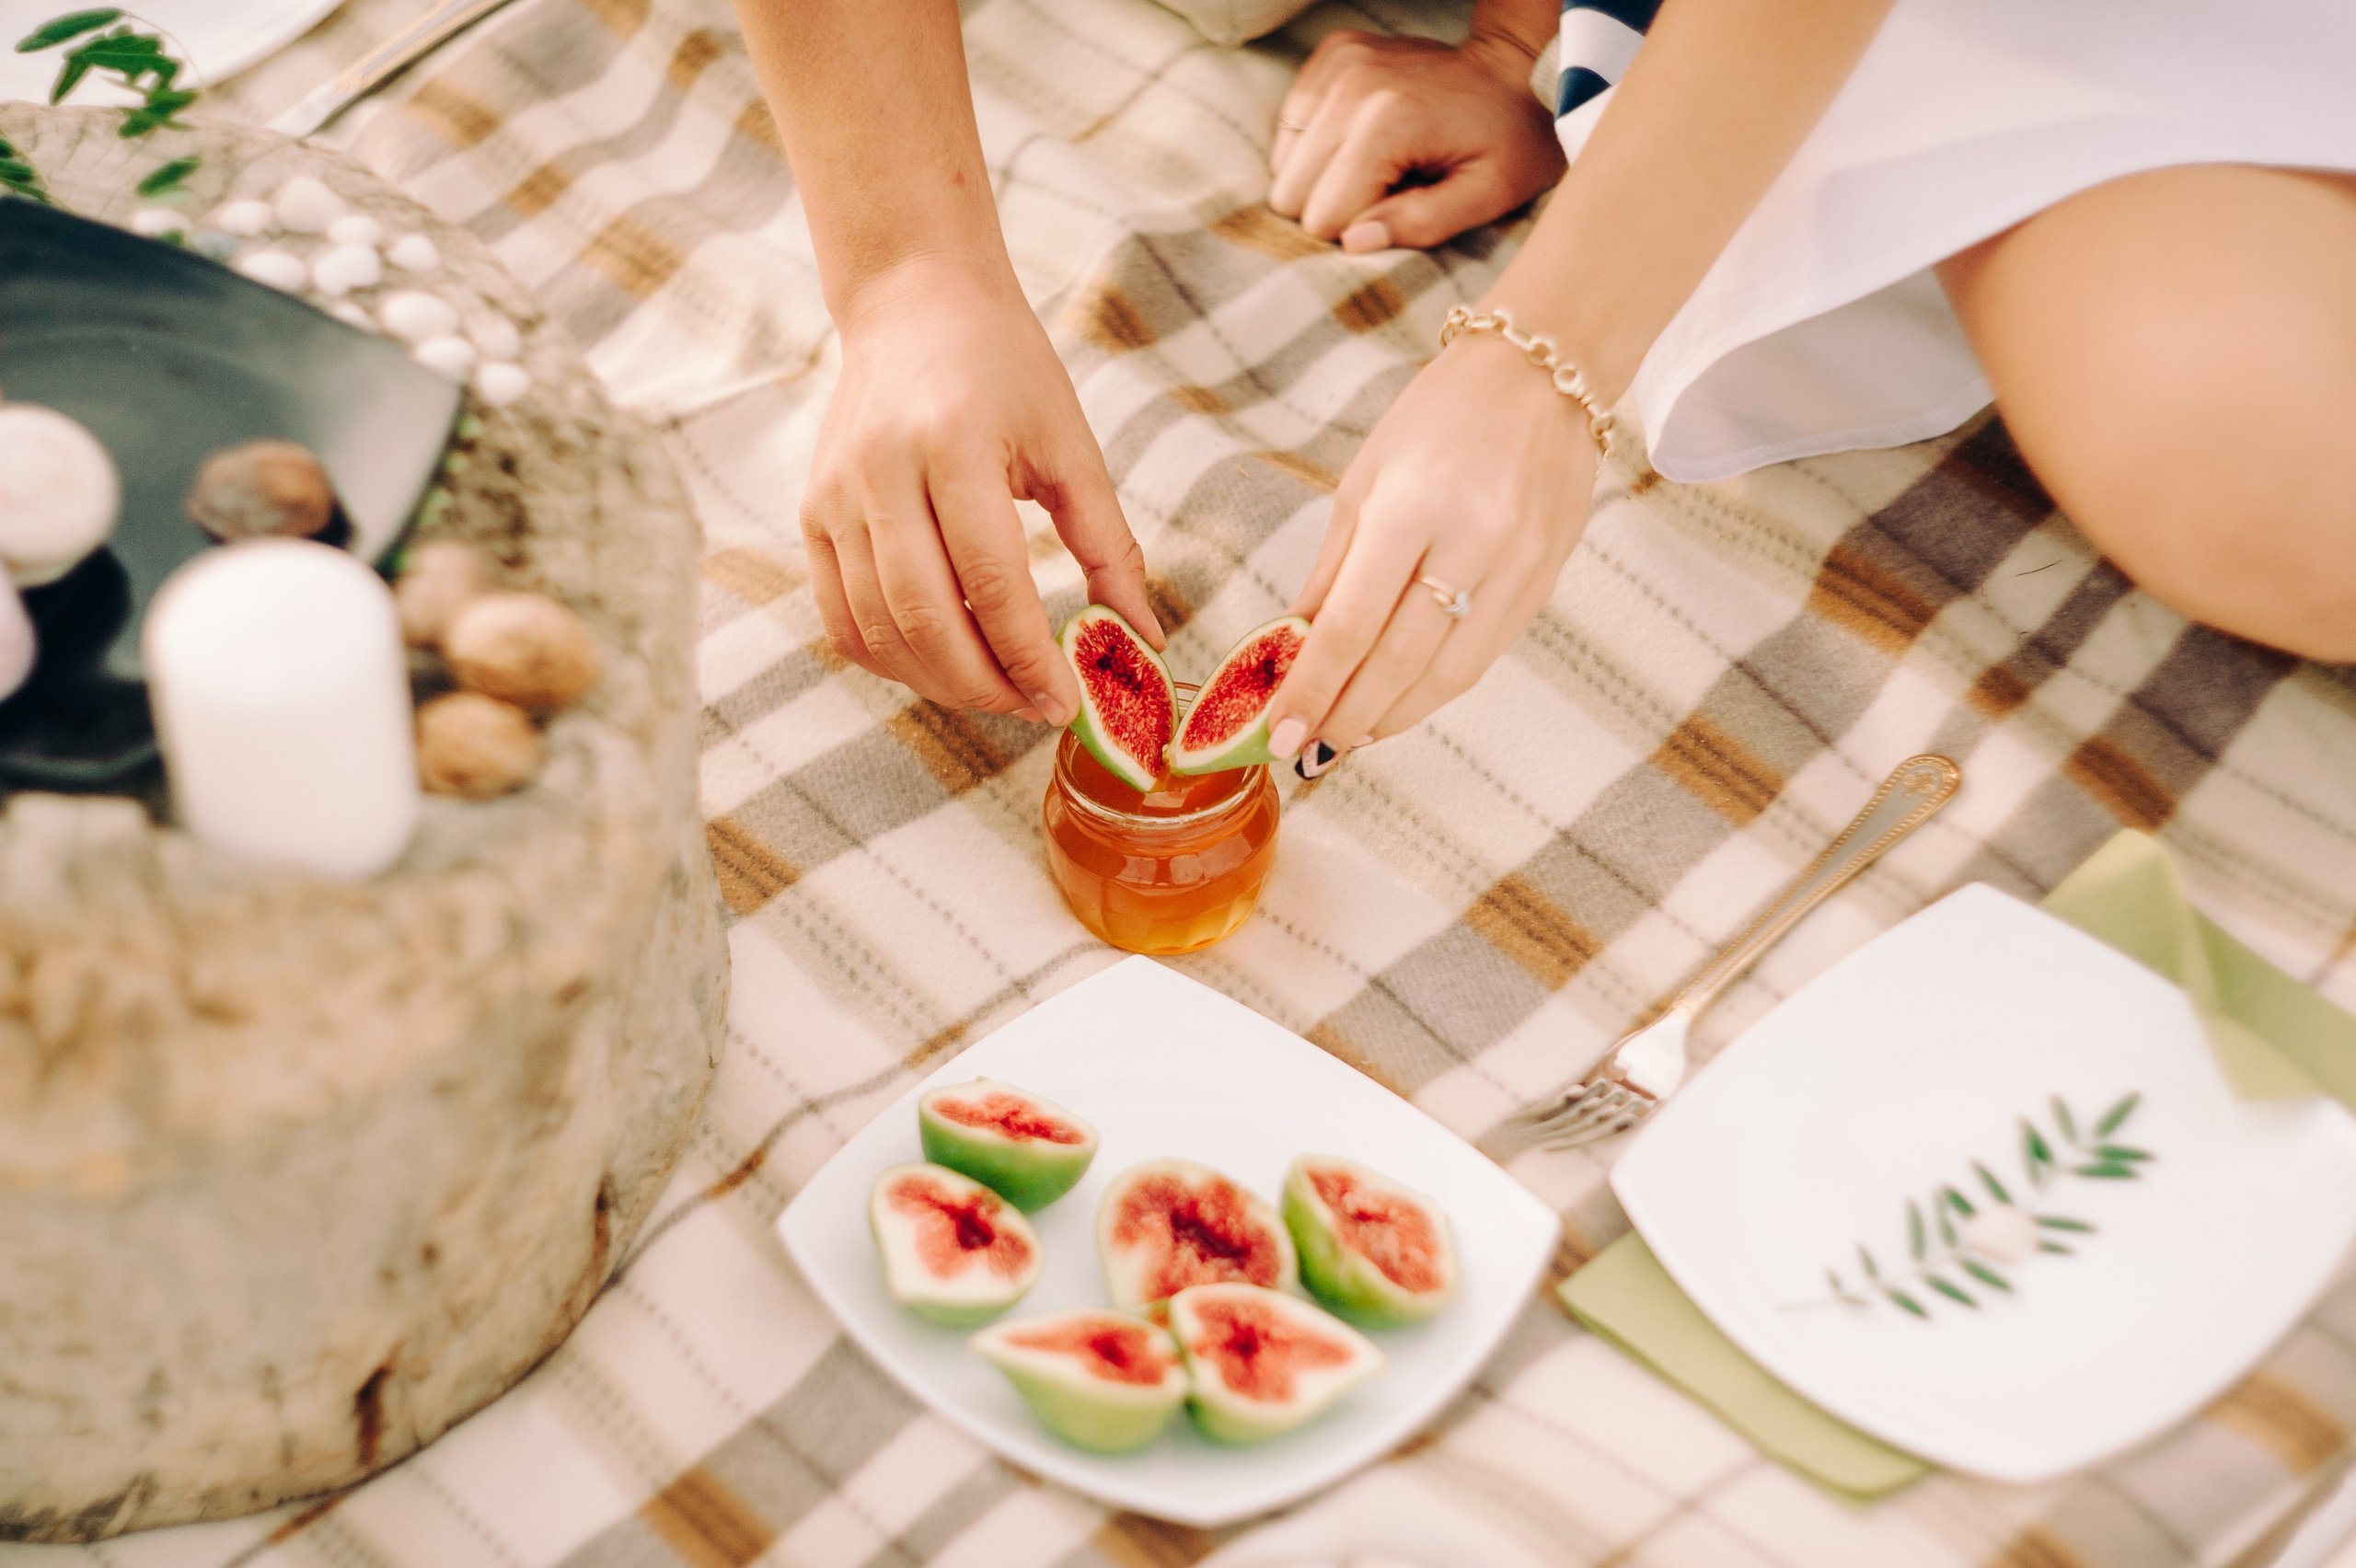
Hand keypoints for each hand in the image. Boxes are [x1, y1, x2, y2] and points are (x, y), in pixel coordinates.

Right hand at [803, 257, 1162, 721]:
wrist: (914, 301)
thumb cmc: (1004, 368)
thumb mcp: (1069, 445)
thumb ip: (1108, 545)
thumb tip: (1142, 638)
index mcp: (954, 445)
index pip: (992, 582)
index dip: (1028, 657)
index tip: (1066, 702)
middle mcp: (880, 473)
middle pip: (926, 620)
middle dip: (986, 685)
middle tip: (1033, 707)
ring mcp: (834, 497)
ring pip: (878, 631)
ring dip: (939, 681)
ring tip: (995, 690)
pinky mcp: (812, 514)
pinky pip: (841, 616)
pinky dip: (890, 658)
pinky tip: (940, 662)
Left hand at [1266, 334, 1596, 753]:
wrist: (1543, 374)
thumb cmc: (1440, 418)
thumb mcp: (1365, 481)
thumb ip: (1333, 572)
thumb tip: (1293, 650)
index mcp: (1412, 506)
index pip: (1353, 623)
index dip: (1313, 687)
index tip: (1282, 732)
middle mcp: (1472, 540)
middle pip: (1400, 662)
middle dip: (1348, 717)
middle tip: (1310, 751)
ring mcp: (1519, 565)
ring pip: (1449, 675)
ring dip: (1394, 718)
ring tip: (1351, 739)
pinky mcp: (1546, 580)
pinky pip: (1485, 655)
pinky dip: (1437, 689)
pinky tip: (1402, 703)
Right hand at [1270, 29, 1564, 252]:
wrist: (1515, 67)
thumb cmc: (1509, 139)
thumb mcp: (1487, 194)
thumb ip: (1423, 223)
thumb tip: (1354, 243)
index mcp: (1388, 123)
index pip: (1322, 216)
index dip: (1358, 229)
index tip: (1401, 209)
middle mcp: (1352, 86)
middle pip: (1290, 191)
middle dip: (1333, 205)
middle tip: (1388, 190)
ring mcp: (1339, 64)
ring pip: (1284, 161)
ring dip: (1324, 175)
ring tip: (1380, 163)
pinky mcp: (1332, 55)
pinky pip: (1290, 125)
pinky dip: (1319, 142)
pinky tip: (1364, 138)